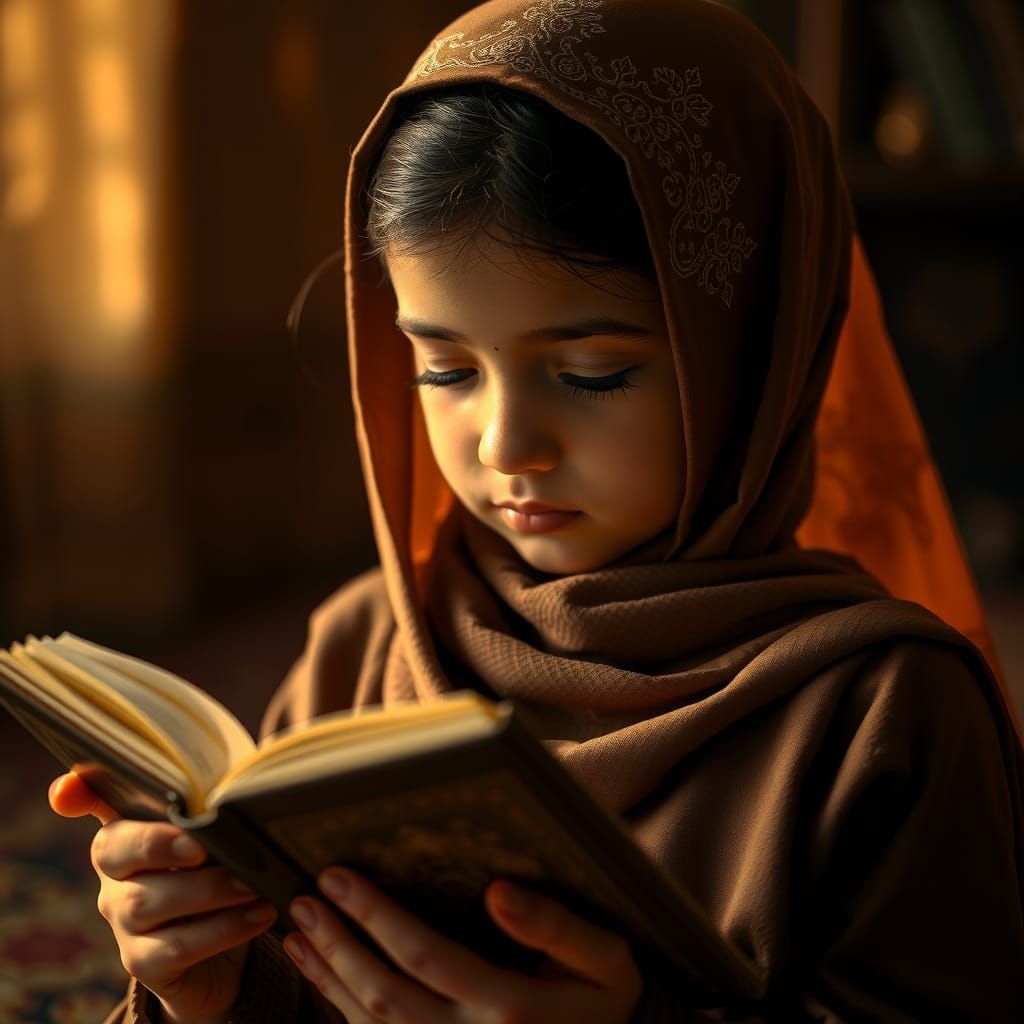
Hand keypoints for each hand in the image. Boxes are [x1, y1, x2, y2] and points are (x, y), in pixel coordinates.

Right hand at [48, 771, 277, 1023]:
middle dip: (160, 844)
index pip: (98, 803)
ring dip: (206, 890)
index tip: (71, 789)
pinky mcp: (144, 963)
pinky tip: (260, 913)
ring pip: (147, 903)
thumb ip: (221, 797)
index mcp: (129, 831)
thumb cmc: (224, 870)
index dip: (82, 794)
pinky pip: (176, 947)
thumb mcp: (222, 830)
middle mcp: (115, 876)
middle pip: (118, 853)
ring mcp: (124, 922)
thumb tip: (257, 756)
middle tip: (207, 844)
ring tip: (252, 882)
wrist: (227, 948)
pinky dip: (223, 929)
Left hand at [282, 867, 643, 1022]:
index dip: (374, 913)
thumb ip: (555, 926)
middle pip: (383, 991)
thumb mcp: (606, 958)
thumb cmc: (608, 1001)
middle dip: (337, 941)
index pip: (422, 954)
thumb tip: (498, 891)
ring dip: (329, 976)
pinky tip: (321, 975)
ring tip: (298, 931)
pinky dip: (340, 1007)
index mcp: (508, 1007)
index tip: (338, 875)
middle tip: (304, 895)